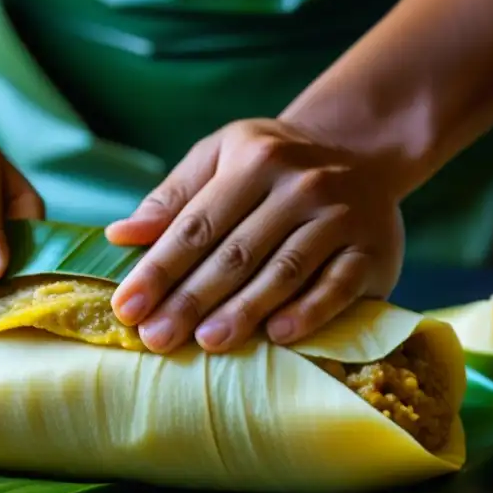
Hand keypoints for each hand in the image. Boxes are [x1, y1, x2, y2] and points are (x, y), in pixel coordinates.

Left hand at [105, 118, 404, 353]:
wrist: (361, 148)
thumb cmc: (272, 162)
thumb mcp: (220, 157)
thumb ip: (173, 197)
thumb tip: (119, 236)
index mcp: (254, 159)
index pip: (196, 224)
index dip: (159, 269)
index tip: (126, 308)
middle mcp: (300, 184)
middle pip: (236, 252)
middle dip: (191, 299)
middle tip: (156, 338)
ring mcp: (340, 216)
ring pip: (284, 271)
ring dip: (244, 310)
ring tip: (207, 343)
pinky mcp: (372, 248)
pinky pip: (337, 285)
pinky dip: (309, 312)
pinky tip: (276, 336)